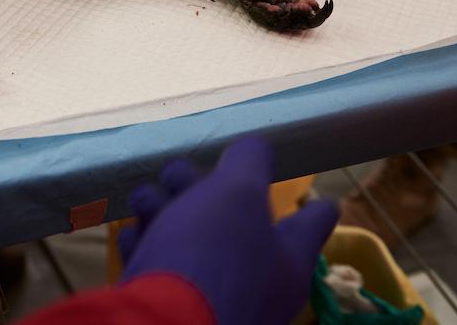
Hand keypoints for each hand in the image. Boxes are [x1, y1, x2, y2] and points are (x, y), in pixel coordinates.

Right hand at [119, 138, 338, 324]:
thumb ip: (248, 162)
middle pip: (238, 224)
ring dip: (165, 211)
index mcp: (287, 262)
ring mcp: (210, 300)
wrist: (157, 324)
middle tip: (177, 173)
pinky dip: (146, 247)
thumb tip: (253, 149)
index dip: (315, 207)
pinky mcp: (168, 306)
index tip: (325, 199)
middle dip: (204, 190)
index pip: (312, 225)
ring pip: (193, 241)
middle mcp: (255, 285)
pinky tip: (130, 236)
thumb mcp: (236, 192)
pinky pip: (160, 267)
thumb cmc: (209, 254)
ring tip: (144, 199)